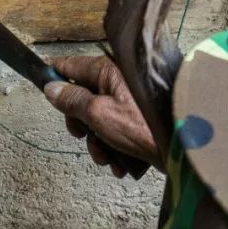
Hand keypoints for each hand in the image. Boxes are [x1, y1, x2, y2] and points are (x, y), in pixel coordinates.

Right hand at [43, 56, 160, 176]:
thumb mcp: (98, 114)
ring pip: (99, 121)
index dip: (55, 75)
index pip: (72, 65)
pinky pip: (118, 133)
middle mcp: (120, 82)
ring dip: (99, 143)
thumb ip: (72, 100)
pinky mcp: (142, 122)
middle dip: (81, 124)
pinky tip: (123, 163)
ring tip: (109, 158)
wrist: (186, 149)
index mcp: (109, 71)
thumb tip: (51, 88)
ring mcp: (132, 103)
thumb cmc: (145, 127)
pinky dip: (116, 149)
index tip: (41, 83)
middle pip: (84, 99)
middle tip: (84, 136)